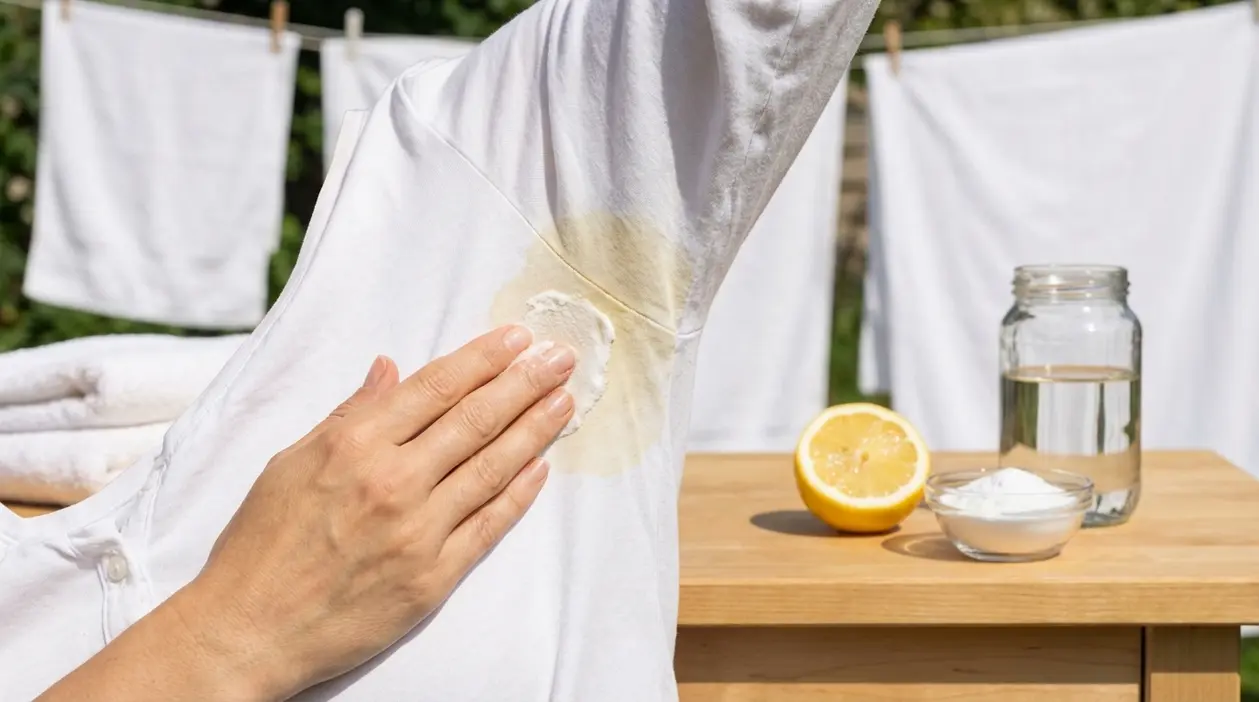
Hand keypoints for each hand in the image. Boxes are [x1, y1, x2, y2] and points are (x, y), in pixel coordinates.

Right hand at [180, 325, 573, 699]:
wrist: (249, 630)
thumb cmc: (260, 545)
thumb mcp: (291, 462)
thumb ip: (349, 415)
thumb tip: (389, 370)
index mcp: (354, 445)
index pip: (436, 387)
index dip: (483, 359)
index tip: (516, 338)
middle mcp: (392, 482)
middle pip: (475, 420)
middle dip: (524, 383)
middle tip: (560, 359)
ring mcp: (417, 531)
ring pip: (492, 467)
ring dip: (534, 430)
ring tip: (564, 401)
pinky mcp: (433, 577)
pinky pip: (488, 526)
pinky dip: (518, 493)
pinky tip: (540, 467)